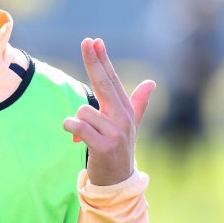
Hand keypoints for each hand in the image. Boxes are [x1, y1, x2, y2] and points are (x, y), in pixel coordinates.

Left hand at [62, 38, 155, 185]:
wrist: (118, 181)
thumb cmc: (119, 149)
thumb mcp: (130, 125)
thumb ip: (138, 103)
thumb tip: (151, 83)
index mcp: (125, 110)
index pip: (112, 80)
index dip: (102, 60)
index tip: (94, 41)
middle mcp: (123, 118)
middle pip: (104, 83)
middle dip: (94, 61)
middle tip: (87, 41)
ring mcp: (115, 132)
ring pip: (83, 111)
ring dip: (77, 122)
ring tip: (86, 137)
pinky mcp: (104, 146)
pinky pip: (79, 126)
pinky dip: (72, 129)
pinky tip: (75, 139)